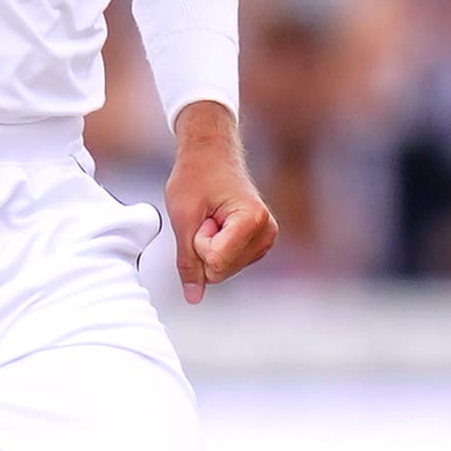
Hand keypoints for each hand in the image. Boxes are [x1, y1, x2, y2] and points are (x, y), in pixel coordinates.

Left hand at [164, 113, 278, 302]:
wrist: (210, 154)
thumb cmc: (196, 175)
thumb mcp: (183, 217)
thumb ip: (188, 261)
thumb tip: (193, 297)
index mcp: (253, 220)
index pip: (216, 262)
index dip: (198, 243)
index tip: (204, 215)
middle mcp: (267, 232)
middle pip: (220, 271)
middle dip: (203, 248)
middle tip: (206, 216)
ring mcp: (265, 240)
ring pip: (223, 271)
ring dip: (208, 247)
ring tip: (211, 217)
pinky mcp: (258, 245)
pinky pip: (226, 264)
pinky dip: (215, 248)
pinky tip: (218, 224)